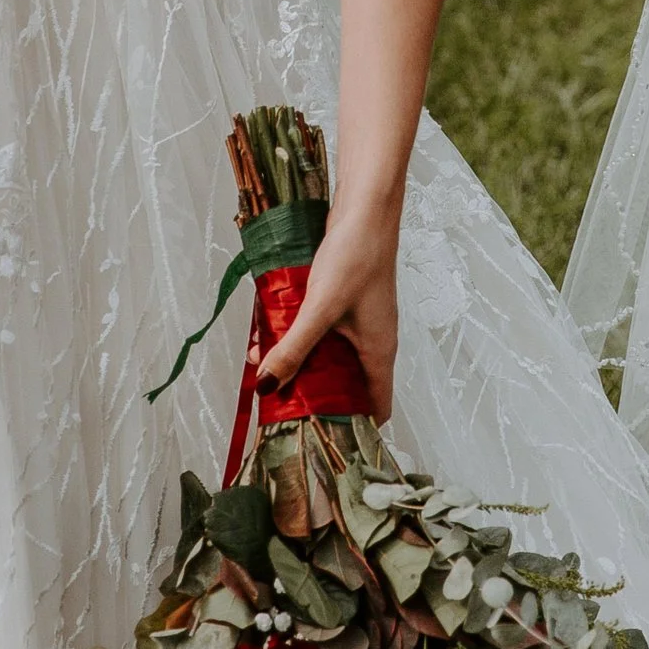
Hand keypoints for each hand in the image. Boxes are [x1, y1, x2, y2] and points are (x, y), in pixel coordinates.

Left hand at [257, 205, 400, 422]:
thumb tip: (268, 386)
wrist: (365, 208)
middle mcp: (374, 341)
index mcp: (379, 352)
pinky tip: (275, 335)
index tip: (323, 440)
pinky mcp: (345, 303)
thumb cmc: (355, 256)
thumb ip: (295, 348)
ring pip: (332, 357)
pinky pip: (324, 332)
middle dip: (318, 398)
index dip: (355, 428)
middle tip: (284, 409)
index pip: (376, 407)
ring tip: (270, 373)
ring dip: (304, 365)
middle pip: (349, 386)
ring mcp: (360, 321)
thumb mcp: (320, 308)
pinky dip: (302, 338)